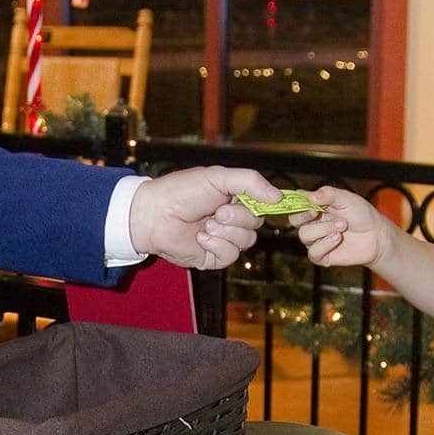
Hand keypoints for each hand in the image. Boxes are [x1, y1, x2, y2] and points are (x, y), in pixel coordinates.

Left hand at [128, 166, 277, 269]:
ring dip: (226, 231)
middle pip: (257, 224)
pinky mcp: (213, 257)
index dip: (266, 205)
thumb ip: (250, 182)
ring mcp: (222, 239)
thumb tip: (279, 197)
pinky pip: (230, 255)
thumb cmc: (181, 191)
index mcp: (233, 198)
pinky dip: (217, 245)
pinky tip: (201, 238)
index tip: (269, 204)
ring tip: (205, 224)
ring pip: (246, 241)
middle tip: (217, 211)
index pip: (262, 205)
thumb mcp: (218, 177)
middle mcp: (231, 219)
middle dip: (239, 217)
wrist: (154, 214)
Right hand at [291, 185, 387, 268]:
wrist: (376, 235)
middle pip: (294, 220)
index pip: (296, 202)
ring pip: (304, 235)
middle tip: (317, 212)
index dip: (296, 202)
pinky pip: (313, 252)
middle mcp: (312, 223)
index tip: (307, 201)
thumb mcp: (347, 199)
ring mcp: (316, 240)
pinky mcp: (321, 256)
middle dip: (304, 216)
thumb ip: (329, 194)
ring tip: (342, 226)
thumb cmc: (361, 214)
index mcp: (315, 206)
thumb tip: (309, 195)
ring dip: (323, 229)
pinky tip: (337, 238)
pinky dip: (325, 244)